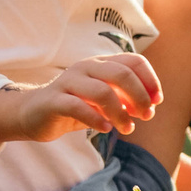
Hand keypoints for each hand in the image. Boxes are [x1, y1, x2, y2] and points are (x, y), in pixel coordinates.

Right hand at [0, 53, 162, 146]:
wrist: (33, 114)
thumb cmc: (76, 106)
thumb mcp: (104, 102)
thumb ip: (125, 100)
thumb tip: (150, 107)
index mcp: (101, 63)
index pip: (134, 61)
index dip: (150, 80)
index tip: (157, 101)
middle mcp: (86, 67)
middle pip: (122, 74)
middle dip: (139, 96)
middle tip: (146, 116)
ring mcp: (68, 82)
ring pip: (102, 91)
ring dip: (120, 112)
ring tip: (127, 128)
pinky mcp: (53, 100)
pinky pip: (78, 107)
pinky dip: (96, 119)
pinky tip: (106, 129)